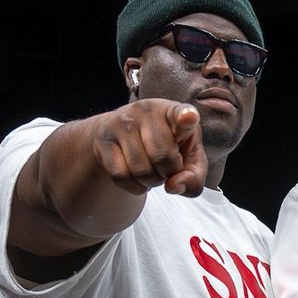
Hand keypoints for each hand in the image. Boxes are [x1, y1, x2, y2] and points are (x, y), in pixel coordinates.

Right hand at [91, 100, 207, 196]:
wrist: (121, 138)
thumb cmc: (166, 147)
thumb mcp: (188, 161)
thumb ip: (193, 178)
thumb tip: (173, 186)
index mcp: (174, 112)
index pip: (181, 113)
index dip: (185, 116)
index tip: (189, 117)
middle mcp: (147, 111)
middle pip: (163, 158)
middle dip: (168, 173)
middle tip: (165, 168)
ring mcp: (123, 122)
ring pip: (141, 170)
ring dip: (150, 182)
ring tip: (151, 170)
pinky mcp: (104, 138)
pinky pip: (121, 176)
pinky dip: (133, 186)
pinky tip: (136, 176)